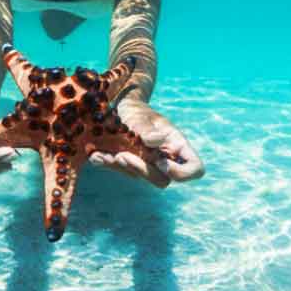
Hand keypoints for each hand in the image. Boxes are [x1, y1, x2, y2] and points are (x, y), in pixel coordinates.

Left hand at [89, 99, 204, 186]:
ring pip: (140, 177)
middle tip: (123, 156)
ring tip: (108, 154)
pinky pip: (120, 171)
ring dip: (123, 167)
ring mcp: (147, 165)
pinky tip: (96, 157)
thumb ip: (148, 129)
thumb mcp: (143, 116)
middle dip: (143, 170)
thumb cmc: (138, 111)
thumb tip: (152, 141)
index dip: (183, 173)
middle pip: (163, 180)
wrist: (120, 109)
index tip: (162, 163)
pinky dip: (107, 164)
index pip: (195, 169)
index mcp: (177, 147)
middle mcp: (164, 160)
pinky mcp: (128, 166)